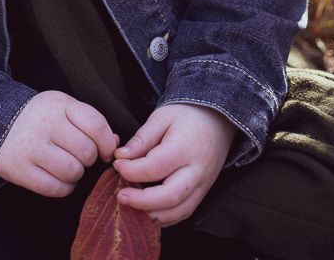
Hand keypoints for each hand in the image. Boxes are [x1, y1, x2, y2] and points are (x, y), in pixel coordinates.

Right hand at [0, 90, 118, 196]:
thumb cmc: (38, 116)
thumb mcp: (62, 107)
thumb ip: (89, 122)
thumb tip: (114, 143)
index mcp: (59, 104)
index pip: (96, 125)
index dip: (108, 143)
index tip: (106, 151)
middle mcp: (46, 123)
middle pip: (87, 152)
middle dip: (88, 159)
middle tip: (76, 155)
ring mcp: (31, 147)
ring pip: (73, 172)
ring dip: (75, 175)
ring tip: (65, 166)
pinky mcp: (20, 170)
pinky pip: (55, 189)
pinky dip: (62, 188)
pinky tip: (56, 177)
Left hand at [112, 103, 235, 225]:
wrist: (217, 120)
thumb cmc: (186, 115)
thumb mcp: (161, 118)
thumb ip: (142, 138)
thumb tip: (120, 157)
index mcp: (184, 148)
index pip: (155, 167)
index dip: (132, 171)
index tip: (116, 165)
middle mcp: (196, 172)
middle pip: (169, 197)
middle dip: (141, 202)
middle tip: (119, 197)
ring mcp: (202, 186)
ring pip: (178, 212)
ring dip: (152, 215)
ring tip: (130, 207)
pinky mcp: (202, 194)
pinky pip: (184, 213)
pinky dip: (165, 217)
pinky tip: (147, 211)